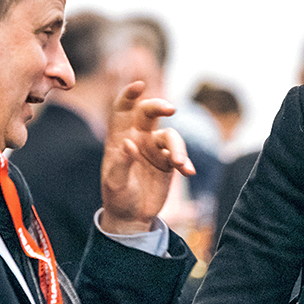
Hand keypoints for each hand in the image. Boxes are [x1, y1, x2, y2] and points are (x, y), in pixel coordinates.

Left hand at [101, 82, 194, 233]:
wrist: (131, 217)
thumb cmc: (117, 196)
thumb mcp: (115, 183)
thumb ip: (121, 163)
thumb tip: (129, 143)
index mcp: (119, 137)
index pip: (122, 110)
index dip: (129, 95)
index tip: (139, 86)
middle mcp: (139, 137)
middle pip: (149, 113)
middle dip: (159, 106)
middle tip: (170, 109)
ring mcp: (155, 149)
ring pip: (170, 136)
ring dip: (178, 147)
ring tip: (180, 164)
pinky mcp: (169, 163)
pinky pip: (181, 157)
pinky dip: (186, 163)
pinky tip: (188, 172)